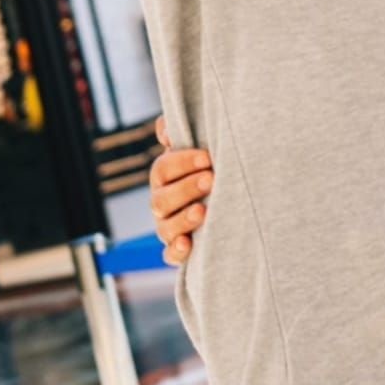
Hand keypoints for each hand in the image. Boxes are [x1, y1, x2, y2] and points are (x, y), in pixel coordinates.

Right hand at [149, 115, 212, 265]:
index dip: (182, 162)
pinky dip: (177, 251)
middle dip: (186, 188)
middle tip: (211, 178)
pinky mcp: (178, 250)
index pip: (162, 169)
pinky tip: (188, 244)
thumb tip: (165, 128)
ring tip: (203, 210)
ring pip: (165, 227)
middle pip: (161, 199)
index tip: (207, 157)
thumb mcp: (197, 147)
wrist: (223, 194)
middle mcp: (161, 203)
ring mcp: (168, 228)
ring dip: (183, 219)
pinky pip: (170, 255)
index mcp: (163, 177)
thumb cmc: (207, 166)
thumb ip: (179, 134)